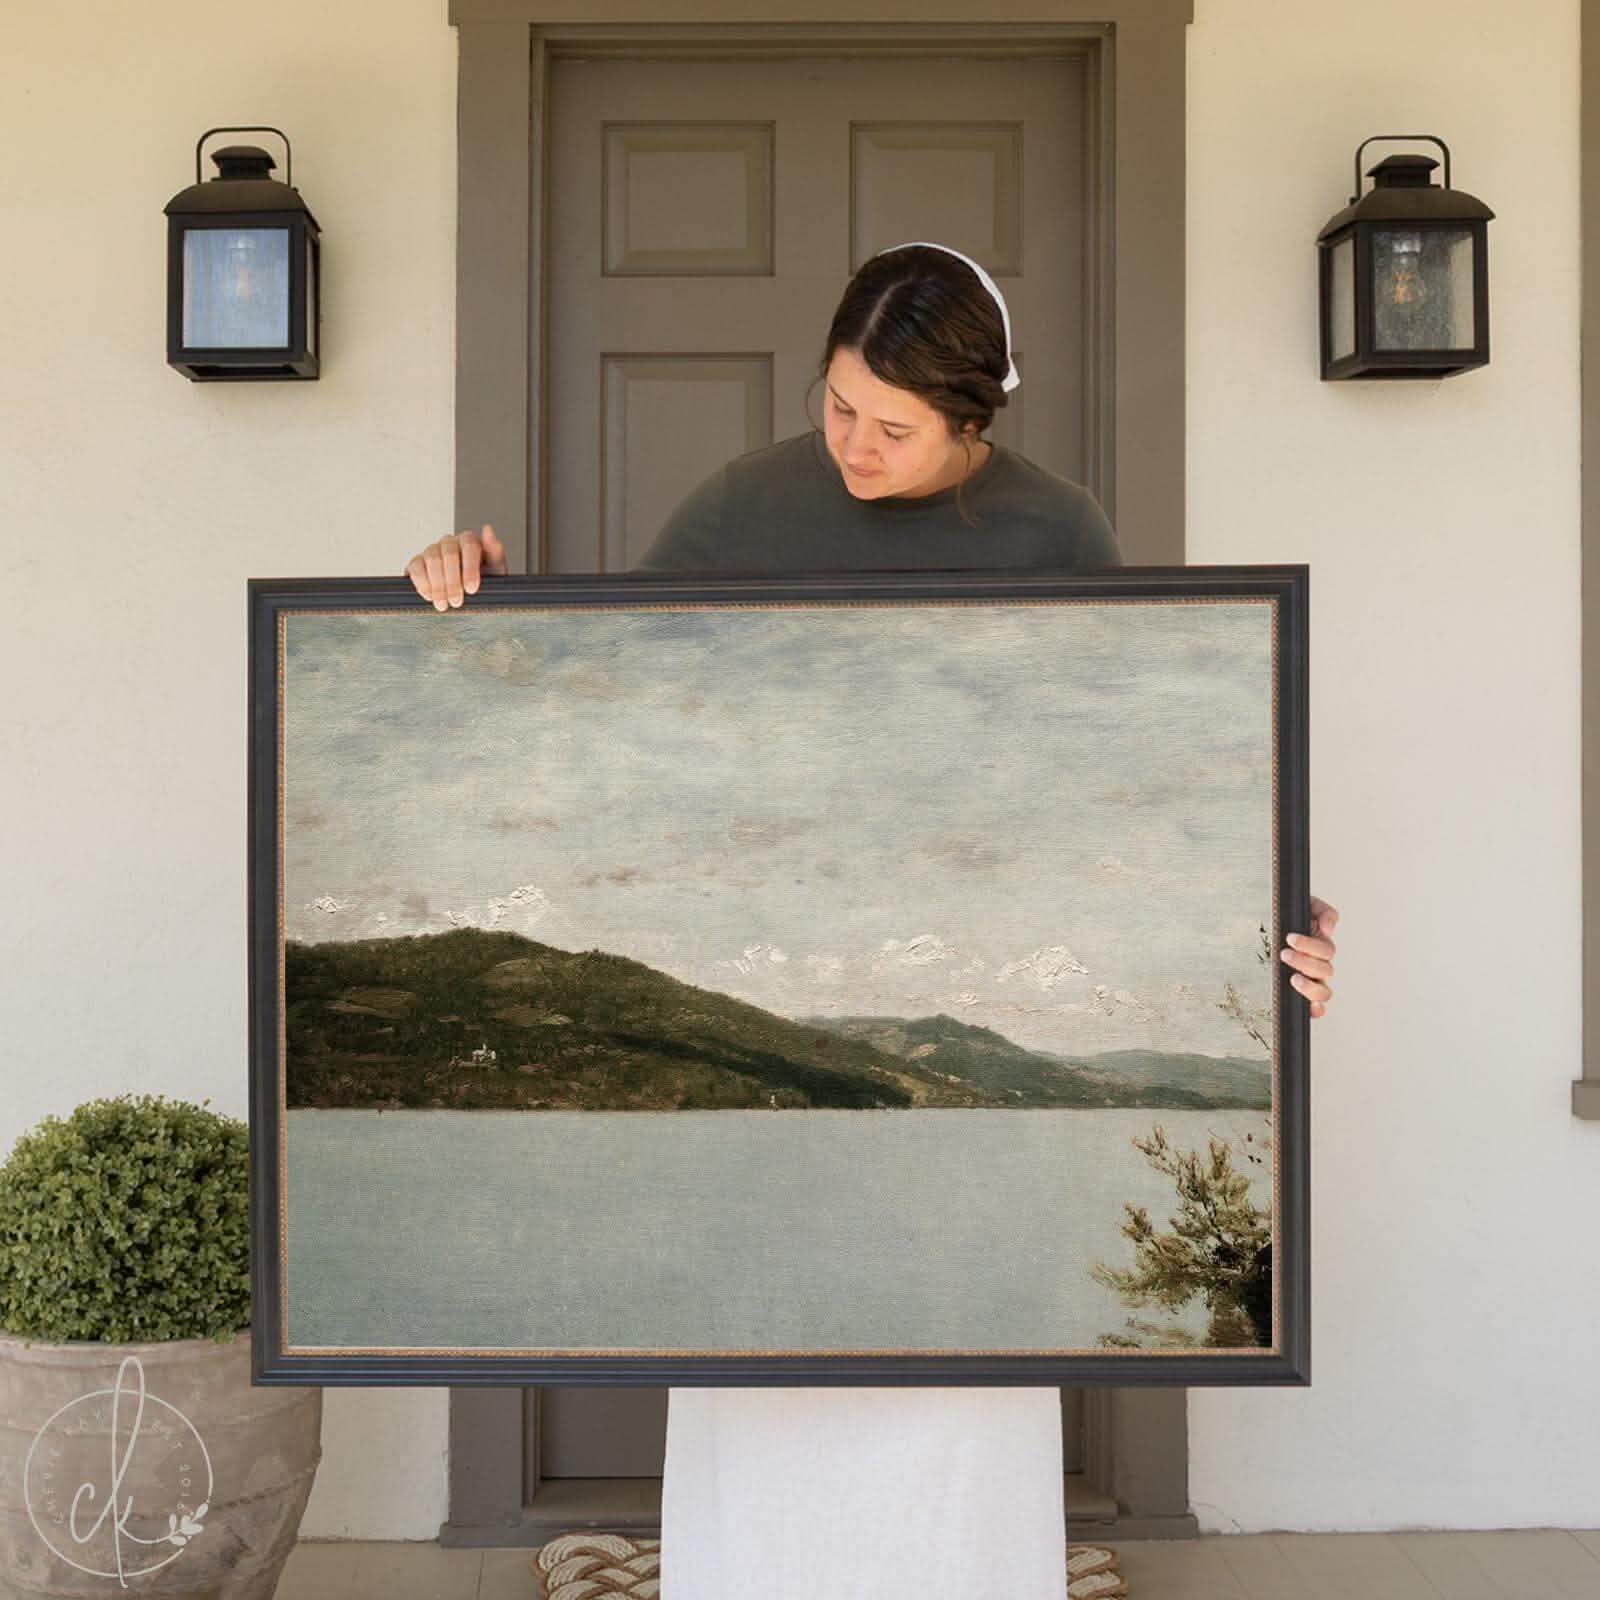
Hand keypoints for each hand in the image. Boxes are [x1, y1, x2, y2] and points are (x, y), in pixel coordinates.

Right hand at [404, 523, 505, 610]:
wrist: (469, 593)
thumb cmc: (483, 578)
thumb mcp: (495, 569)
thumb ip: (495, 551)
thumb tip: (488, 531)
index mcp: (469, 541)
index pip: (469, 547)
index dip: (470, 568)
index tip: (471, 588)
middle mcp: (450, 542)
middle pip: (449, 554)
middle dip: (453, 581)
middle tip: (457, 601)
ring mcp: (432, 550)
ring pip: (432, 560)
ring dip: (438, 585)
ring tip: (444, 603)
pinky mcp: (418, 562)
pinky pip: (416, 568)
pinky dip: (422, 583)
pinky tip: (430, 596)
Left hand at [1280, 895, 1336, 1017]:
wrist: (1271, 922)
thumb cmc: (1288, 916)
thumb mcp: (1307, 905)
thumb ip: (1324, 912)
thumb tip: (1328, 929)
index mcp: (1320, 946)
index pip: (1326, 951)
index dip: (1310, 946)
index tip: (1290, 938)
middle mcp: (1318, 965)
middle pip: (1325, 971)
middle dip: (1304, 962)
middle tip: (1284, 953)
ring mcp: (1311, 980)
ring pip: (1323, 992)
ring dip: (1310, 987)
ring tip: (1292, 978)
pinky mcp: (1300, 993)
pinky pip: (1316, 1007)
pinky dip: (1316, 1009)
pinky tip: (1310, 1008)